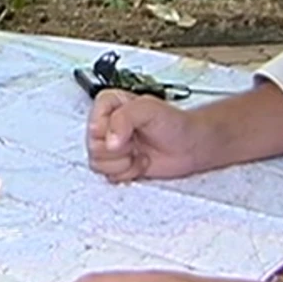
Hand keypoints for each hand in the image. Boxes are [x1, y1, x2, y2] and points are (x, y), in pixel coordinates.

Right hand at [87, 90, 204, 181]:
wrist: (190, 145)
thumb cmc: (174, 123)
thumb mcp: (148, 108)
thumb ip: (123, 118)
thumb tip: (109, 141)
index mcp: (109, 105)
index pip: (92, 124)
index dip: (109, 132)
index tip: (127, 132)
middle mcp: (108, 125)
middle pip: (93, 146)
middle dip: (118, 149)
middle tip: (135, 141)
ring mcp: (112, 147)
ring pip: (98, 164)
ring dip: (123, 162)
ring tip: (138, 152)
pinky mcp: (119, 165)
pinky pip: (109, 176)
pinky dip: (128, 173)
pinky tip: (140, 161)